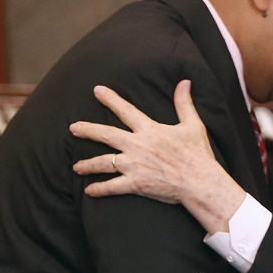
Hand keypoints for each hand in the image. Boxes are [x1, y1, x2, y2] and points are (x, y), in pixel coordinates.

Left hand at [70, 80, 246, 232]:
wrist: (199, 181)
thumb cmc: (197, 154)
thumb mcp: (193, 124)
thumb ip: (184, 103)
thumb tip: (185, 82)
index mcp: (150, 130)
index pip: (126, 110)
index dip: (111, 99)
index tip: (97, 90)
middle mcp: (138, 145)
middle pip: (107, 135)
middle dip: (88, 130)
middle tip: (73, 128)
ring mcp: (135, 165)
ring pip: (105, 163)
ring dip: (88, 164)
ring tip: (75, 166)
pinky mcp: (136, 183)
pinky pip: (113, 186)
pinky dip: (100, 189)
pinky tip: (89, 191)